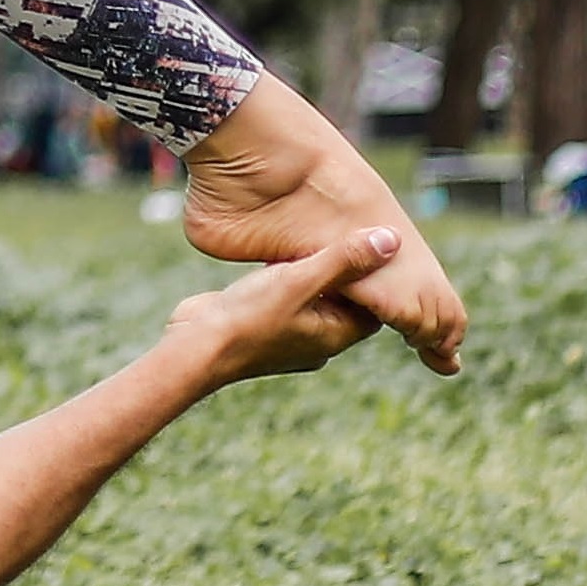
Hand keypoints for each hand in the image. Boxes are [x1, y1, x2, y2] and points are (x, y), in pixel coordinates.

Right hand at [182, 75, 466, 374]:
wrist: (195, 348)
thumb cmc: (250, 318)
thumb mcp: (300, 281)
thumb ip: (344, 260)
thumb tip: (391, 240)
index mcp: (334, 337)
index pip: (373, 308)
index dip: (376, 279)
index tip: (373, 247)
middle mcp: (315, 341)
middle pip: (343, 303)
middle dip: (344, 274)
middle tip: (343, 237)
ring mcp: (286, 338)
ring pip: (312, 301)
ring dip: (312, 276)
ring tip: (309, 244)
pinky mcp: (260, 329)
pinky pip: (284, 302)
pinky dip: (286, 281)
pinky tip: (273, 260)